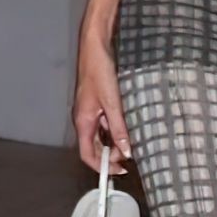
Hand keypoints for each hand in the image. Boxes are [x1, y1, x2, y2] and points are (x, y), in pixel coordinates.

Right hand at [73, 35, 132, 173]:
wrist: (95, 46)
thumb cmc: (98, 70)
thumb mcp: (112, 102)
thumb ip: (119, 128)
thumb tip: (125, 151)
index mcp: (83, 121)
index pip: (87, 155)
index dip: (102, 167)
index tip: (119, 171)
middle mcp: (84, 119)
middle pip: (95, 147)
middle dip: (112, 154)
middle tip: (131, 153)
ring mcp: (90, 111)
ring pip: (102, 134)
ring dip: (116, 140)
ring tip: (133, 139)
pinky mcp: (97, 102)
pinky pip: (105, 122)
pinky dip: (116, 127)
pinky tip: (129, 123)